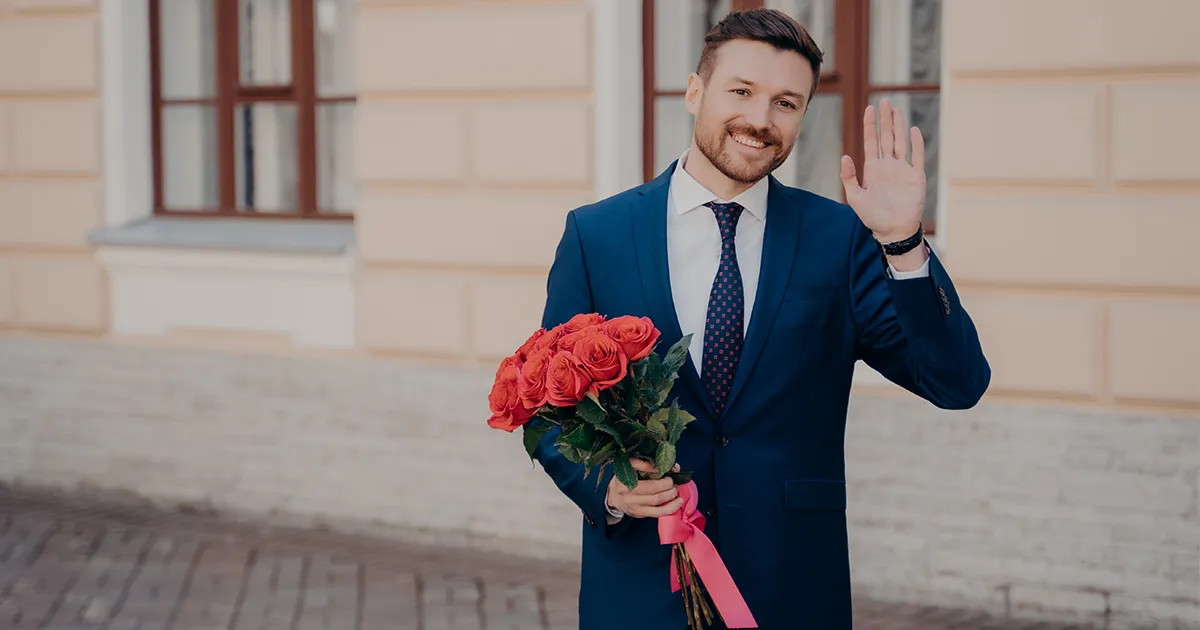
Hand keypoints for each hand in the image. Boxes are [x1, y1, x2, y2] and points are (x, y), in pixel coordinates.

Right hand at [605, 458, 682, 517]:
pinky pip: (658, 513)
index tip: (668, 470)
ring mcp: (634, 507)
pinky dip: (670, 508)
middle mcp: (628, 495)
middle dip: (667, 486)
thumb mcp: (628, 467)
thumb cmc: (623, 479)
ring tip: (676, 490)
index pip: (643, 477)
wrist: (613, 496)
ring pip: (657, 503)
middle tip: (673, 481)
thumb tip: (663, 466)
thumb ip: (643, 464)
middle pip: (653, 492)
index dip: (659, 474)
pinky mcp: (640, 514)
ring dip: (671, 497)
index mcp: (624, 482)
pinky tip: (677, 503)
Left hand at [839, 98, 925, 243]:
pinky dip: (916, 143)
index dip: (870, 125)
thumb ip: (849, 177)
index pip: (871, 142)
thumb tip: (844, 156)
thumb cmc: (873, 217)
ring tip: (896, 109)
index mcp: (873, 169)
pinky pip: (917, 156)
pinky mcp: (916, 176)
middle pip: (886, 137)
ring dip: (899, 126)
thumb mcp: (855, 197)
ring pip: (901, 142)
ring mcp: (903, 169)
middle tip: (884, 100)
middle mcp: (888, 165)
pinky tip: (913, 130)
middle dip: (884, 119)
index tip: (869, 108)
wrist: (893, 230)